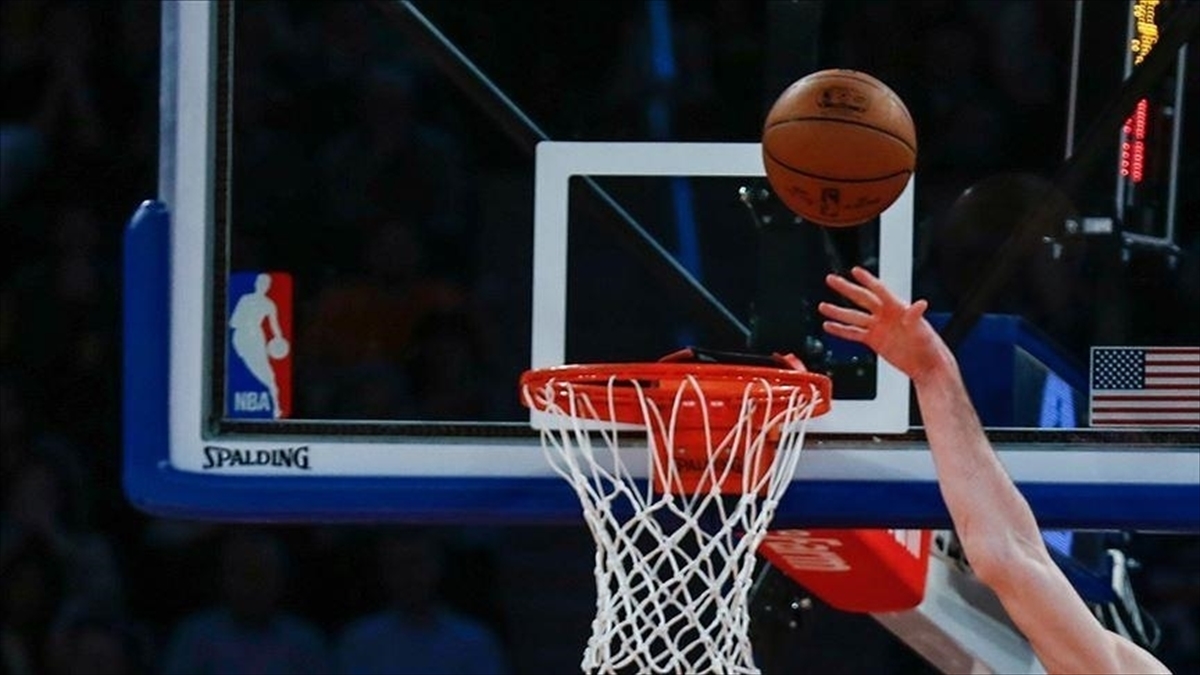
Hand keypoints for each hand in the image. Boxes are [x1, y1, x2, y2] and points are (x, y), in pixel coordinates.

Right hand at [817, 266, 944, 381]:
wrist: (927, 366)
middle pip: (862, 298)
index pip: (879, 290)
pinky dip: (841, 330)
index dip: (867, 280)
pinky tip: (829, 326)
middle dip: (846, 289)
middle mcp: (886, 315)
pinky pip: (854, 334)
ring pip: (854, 317)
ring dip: (838, 312)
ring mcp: (879, 327)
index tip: (855, 271)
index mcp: (898, 308)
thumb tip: (920, 304)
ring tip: (823, 306)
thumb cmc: (930, 347)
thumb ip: (917, 317)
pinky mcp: (874, 340)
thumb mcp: (924, 331)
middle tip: (832, 280)